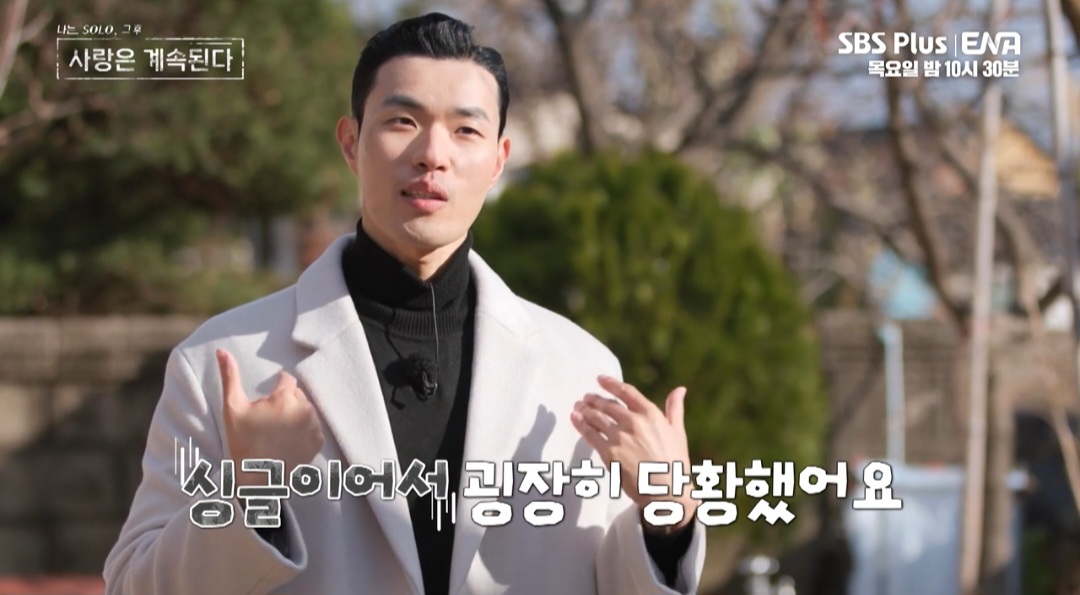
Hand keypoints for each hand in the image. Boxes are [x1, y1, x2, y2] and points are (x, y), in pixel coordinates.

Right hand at [216, 349, 324, 488]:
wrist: (257, 481)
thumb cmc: (242, 443)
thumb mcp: (232, 408)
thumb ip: (230, 376)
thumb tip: (222, 350)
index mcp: (285, 397)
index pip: (286, 379)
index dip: (274, 390)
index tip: (264, 406)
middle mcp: (304, 409)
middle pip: (297, 394)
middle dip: (285, 402)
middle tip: (268, 421)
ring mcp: (314, 425)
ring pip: (305, 409)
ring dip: (295, 414)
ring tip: (277, 432)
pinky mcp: (319, 440)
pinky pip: (312, 426)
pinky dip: (303, 430)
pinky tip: (288, 441)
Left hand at [570, 375, 697, 533]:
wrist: (666, 491)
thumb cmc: (675, 462)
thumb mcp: (678, 431)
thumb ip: (675, 408)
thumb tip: (680, 389)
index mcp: (651, 414)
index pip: (626, 392)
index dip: (611, 383)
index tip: (600, 379)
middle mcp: (633, 422)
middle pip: (607, 404)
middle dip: (594, 399)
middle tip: (586, 398)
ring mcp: (619, 437)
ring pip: (596, 417)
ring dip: (584, 409)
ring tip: (578, 406)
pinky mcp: (608, 452)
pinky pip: (590, 434)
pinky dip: (580, 424)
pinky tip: (574, 418)